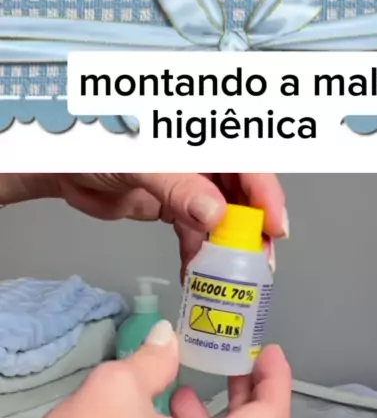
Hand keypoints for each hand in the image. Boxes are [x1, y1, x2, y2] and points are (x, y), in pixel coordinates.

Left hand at [3, 173, 286, 276]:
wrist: (61, 166)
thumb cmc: (95, 146)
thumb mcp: (142, 163)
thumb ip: (180, 188)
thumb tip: (216, 215)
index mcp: (201, 138)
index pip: (248, 163)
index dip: (266, 195)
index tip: (274, 227)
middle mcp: (201, 161)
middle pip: (242, 195)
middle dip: (253, 229)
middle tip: (260, 262)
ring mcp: (189, 186)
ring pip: (222, 219)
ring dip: (228, 249)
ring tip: (233, 279)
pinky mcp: (173, 207)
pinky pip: (195, 234)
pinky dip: (198, 256)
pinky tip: (198, 277)